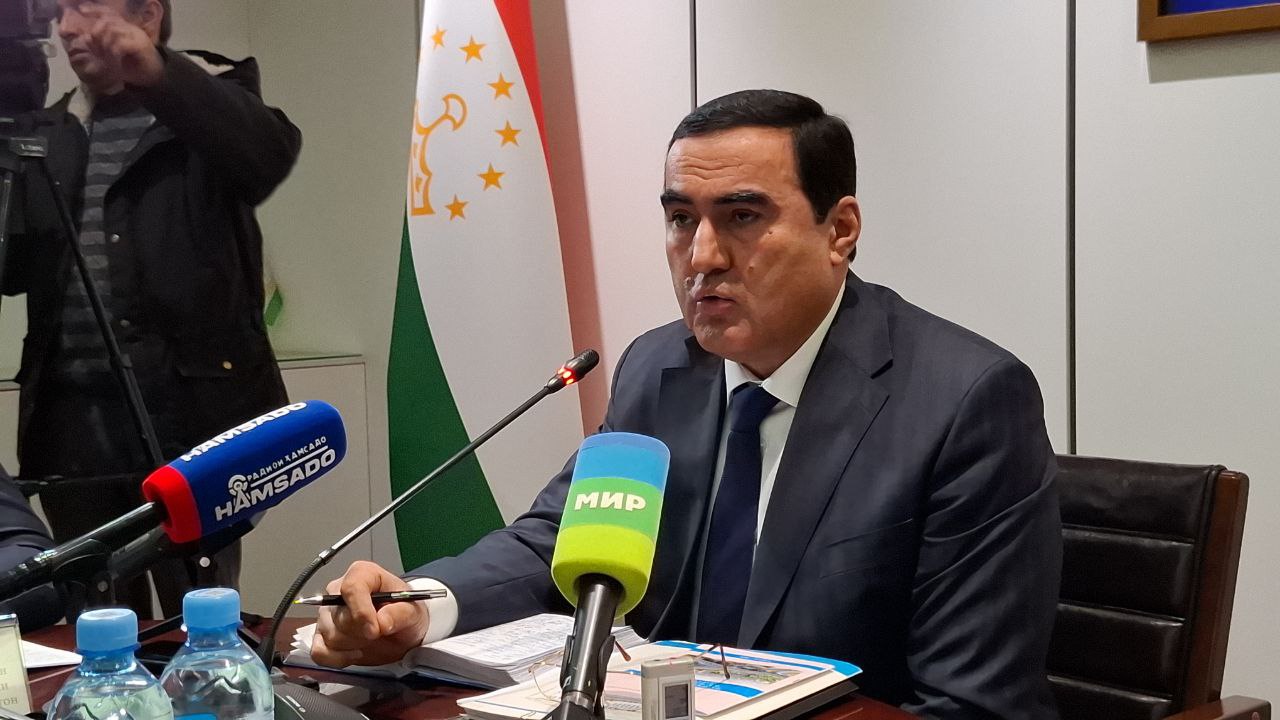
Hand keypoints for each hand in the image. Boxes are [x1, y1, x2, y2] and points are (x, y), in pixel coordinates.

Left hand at [76, 4, 163, 87]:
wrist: (155, 78)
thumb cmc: (134, 66)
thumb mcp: (114, 54)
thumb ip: (102, 45)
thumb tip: (86, 38)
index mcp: (124, 28)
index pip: (108, 13)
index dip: (95, 10)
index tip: (81, 10)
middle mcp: (130, 28)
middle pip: (107, 21)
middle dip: (96, 34)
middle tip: (96, 50)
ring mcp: (136, 36)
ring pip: (112, 31)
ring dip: (104, 45)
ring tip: (105, 58)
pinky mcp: (140, 46)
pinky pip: (120, 44)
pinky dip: (113, 53)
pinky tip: (114, 62)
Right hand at [311, 561, 430, 667]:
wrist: (400, 631)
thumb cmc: (404, 613)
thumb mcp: (412, 611)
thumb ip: (399, 613)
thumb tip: (382, 622)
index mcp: (362, 574)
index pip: (351, 587)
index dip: (361, 610)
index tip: (376, 629)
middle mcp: (338, 590)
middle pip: (339, 615)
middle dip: (362, 631)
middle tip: (379, 633)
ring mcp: (326, 614)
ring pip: (331, 635)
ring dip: (355, 645)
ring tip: (371, 640)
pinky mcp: (321, 636)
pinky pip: (319, 652)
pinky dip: (338, 658)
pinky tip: (355, 654)